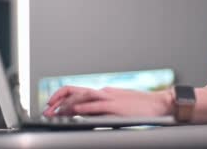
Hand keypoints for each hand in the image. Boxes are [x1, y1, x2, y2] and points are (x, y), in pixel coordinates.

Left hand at [42, 86, 173, 117]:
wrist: (160, 104)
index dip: (61, 97)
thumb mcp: (118, 106)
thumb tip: (86, 116)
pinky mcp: (116, 106)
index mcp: (103, 92)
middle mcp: (104, 92)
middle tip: (47, 110)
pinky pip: (97, 106)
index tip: (51, 105)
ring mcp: (109, 98)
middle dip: (57, 100)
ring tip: (55, 112)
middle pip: (75, 91)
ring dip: (66, 105)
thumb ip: (102, 110)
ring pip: (82, 97)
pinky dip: (84, 108)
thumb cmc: (141, 108)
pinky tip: (74, 113)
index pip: (77, 91)